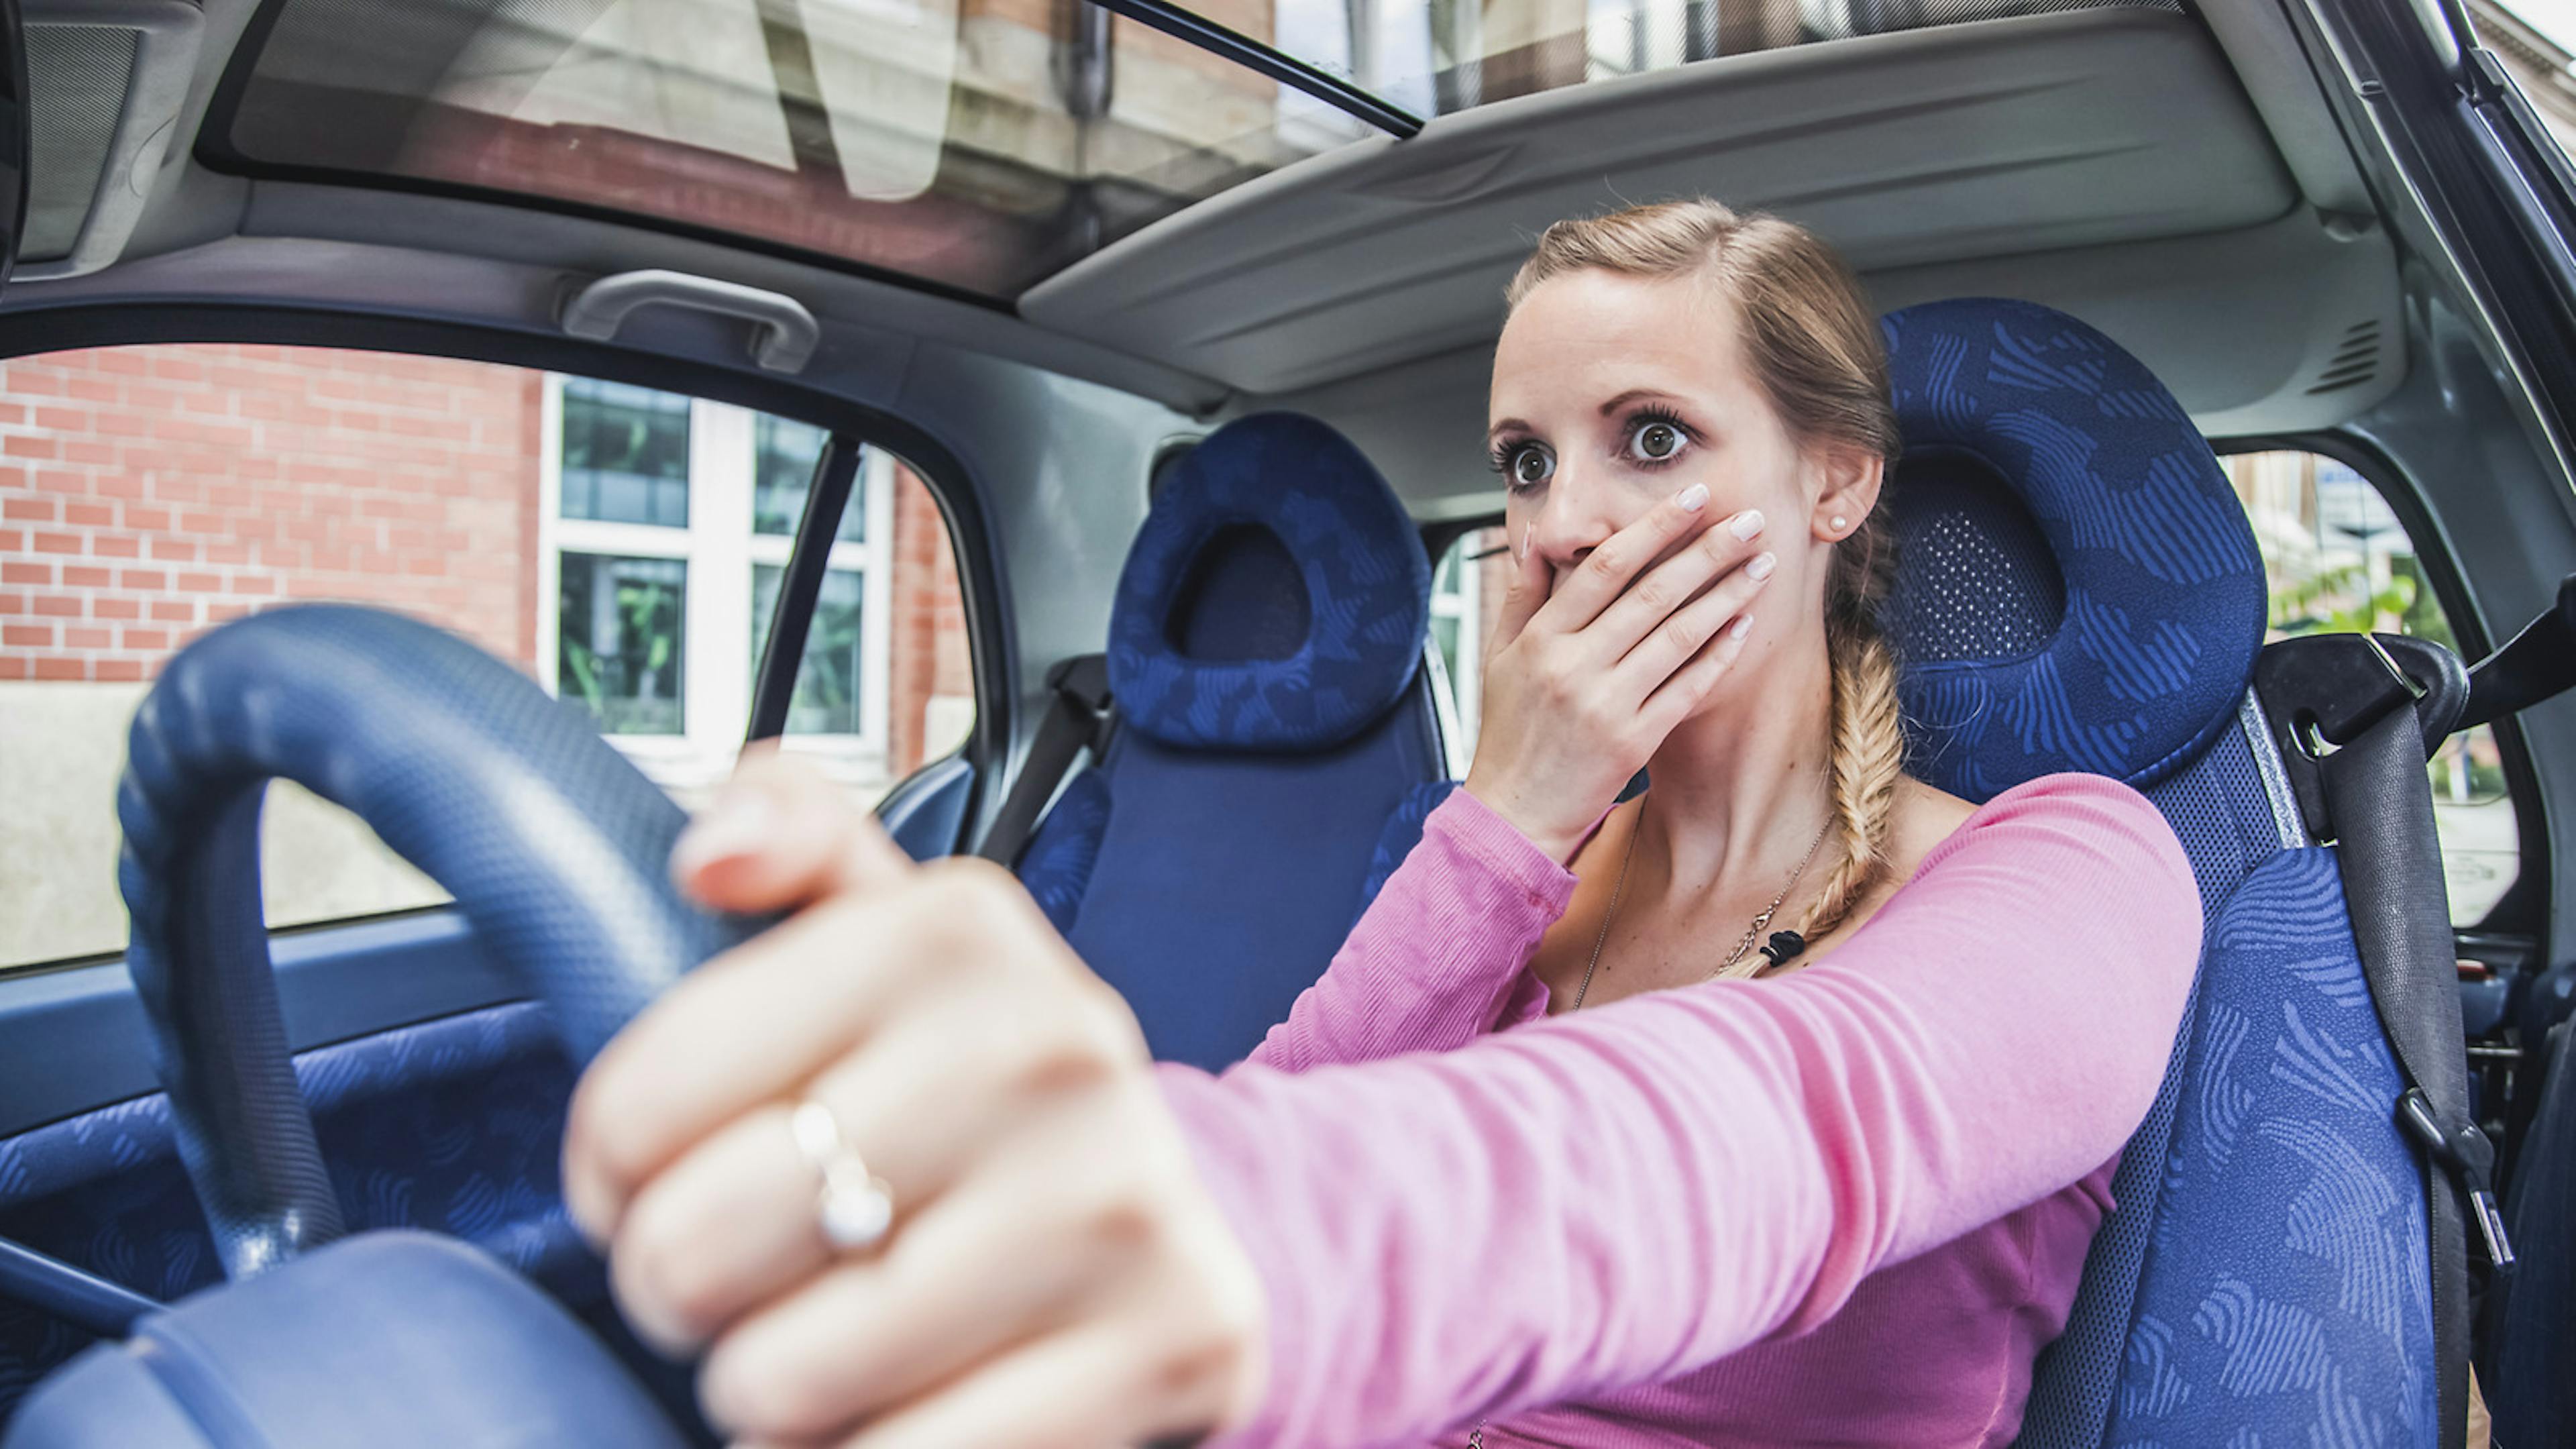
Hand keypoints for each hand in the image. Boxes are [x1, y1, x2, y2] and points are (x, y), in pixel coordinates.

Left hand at [561, 749, 1268, 1447]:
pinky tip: (906, 1406)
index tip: (656, 1183)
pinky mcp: (1171, 1341)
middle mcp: (1049, 1046)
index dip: (611, 1177)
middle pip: (698, 1249)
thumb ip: (792, 834)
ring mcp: (1116, 1199)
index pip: (639, 1101)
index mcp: (953, 929)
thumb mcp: (890, 937)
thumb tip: (711, 858)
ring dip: (773, 1394)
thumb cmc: (977, 1098)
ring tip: (832, 1341)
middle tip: (751, 1282)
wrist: (1179, 1219)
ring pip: (783, 1382)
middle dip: (689, 1296)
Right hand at [1463, 487, 1774, 861]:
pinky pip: (1686, 688)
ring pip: (1677, 636)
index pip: (1604, 567)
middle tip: (1749, 520)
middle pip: (1651, 594)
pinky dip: (1717, 655)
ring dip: (1726, 595)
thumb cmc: (1509, 731)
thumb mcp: (1497, 657)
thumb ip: (1520, 595)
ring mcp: (1607, 705)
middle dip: (1706, 551)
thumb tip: (1535, 538)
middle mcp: (1574, 666)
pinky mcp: (1634, 741)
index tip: (1693, 497)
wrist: (1514, 811)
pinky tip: (1744, 626)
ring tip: (1761, 564)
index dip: (1654, 527)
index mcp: (1541, 639)